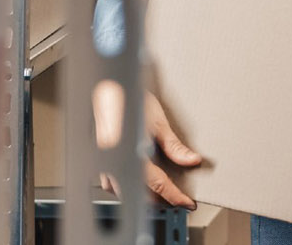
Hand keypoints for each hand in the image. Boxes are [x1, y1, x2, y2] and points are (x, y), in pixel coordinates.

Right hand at [93, 82, 201, 207]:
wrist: (108, 89)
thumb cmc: (128, 100)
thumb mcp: (157, 122)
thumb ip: (174, 146)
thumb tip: (191, 160)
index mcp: (131, 153)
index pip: (158, 184)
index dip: (174, 196)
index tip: (186, 202)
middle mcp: (115, 162)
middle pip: (140, 193)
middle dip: (161, 199)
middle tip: (178, 197)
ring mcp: (105, 163)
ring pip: (125, 191)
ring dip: (143, 194)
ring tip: (161, 190)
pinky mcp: (100, 159)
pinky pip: (113, 182)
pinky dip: (128, 185)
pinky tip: (137, 179)